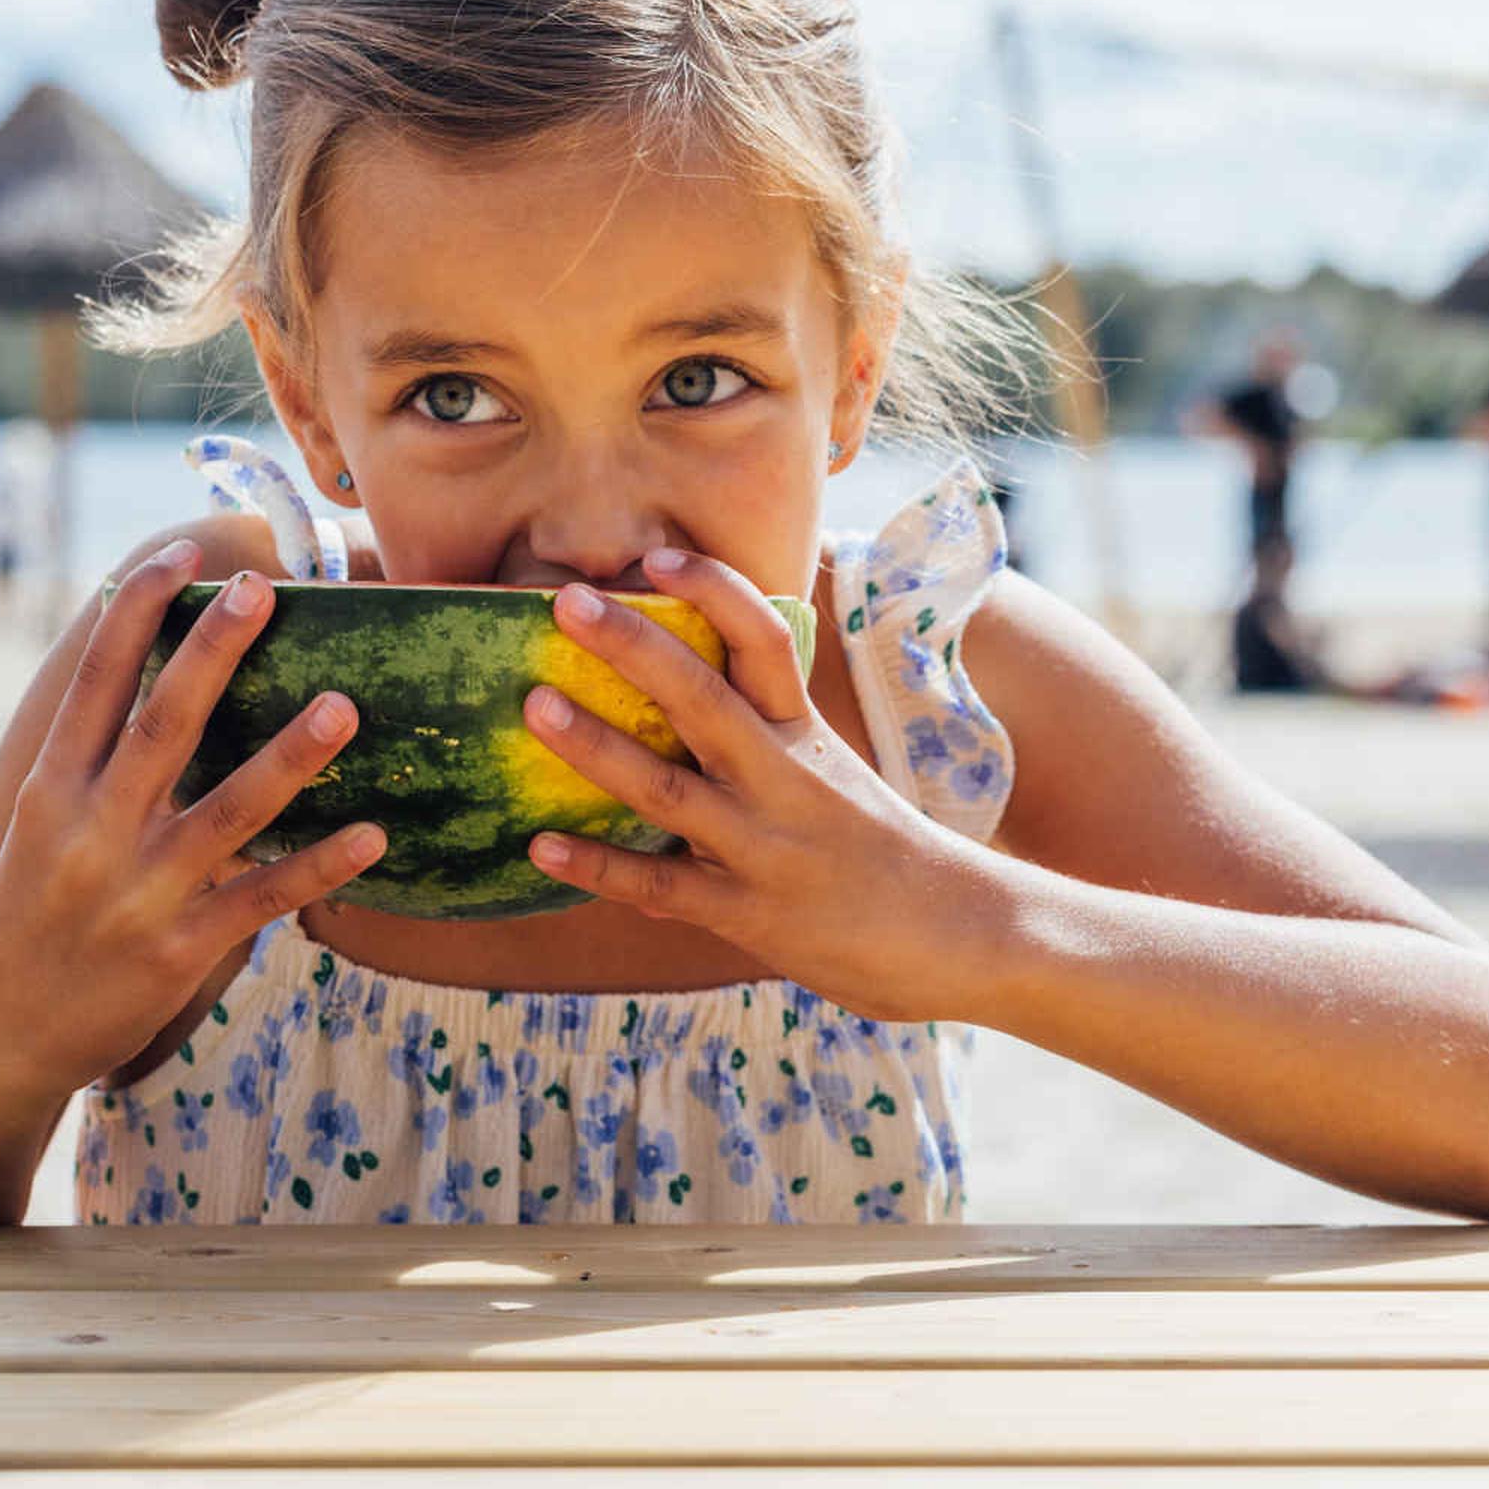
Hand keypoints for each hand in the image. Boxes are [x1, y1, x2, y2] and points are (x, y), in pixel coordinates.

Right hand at [0, 542, 387, 1093]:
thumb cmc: (23, 920)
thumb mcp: (38, 833)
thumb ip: (91, 767)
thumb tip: (157, 687)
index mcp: (50, 791)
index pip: (96, 684)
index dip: (135, 613)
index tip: (178, 553)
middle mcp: (91, 832)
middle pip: (164, 724)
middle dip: (213, 651)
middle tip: (262, 588)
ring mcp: (137, 893)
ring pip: (229, 810)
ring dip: (291, 755)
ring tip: (345, 705)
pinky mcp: (177, 951)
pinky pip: (262, 900)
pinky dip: (319, 868)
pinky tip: (374, 836)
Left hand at [519, 550, 1015, 1023]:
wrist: (953, 933)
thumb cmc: (884, 850)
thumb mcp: (834, 776)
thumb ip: (765, 744)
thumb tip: (691, 712)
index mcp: (805, 734)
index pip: (765, 639)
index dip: (713, 590)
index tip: (657, 555)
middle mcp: (784, 779)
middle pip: (702, 697)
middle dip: (632, 645)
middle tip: (565, 602)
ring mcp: (762, 846)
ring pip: (668, 789)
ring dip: (596, 747)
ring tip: (535, 707)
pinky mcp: (746, 912)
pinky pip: (658, 886)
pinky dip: (597, 867)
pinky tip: (541, 846)